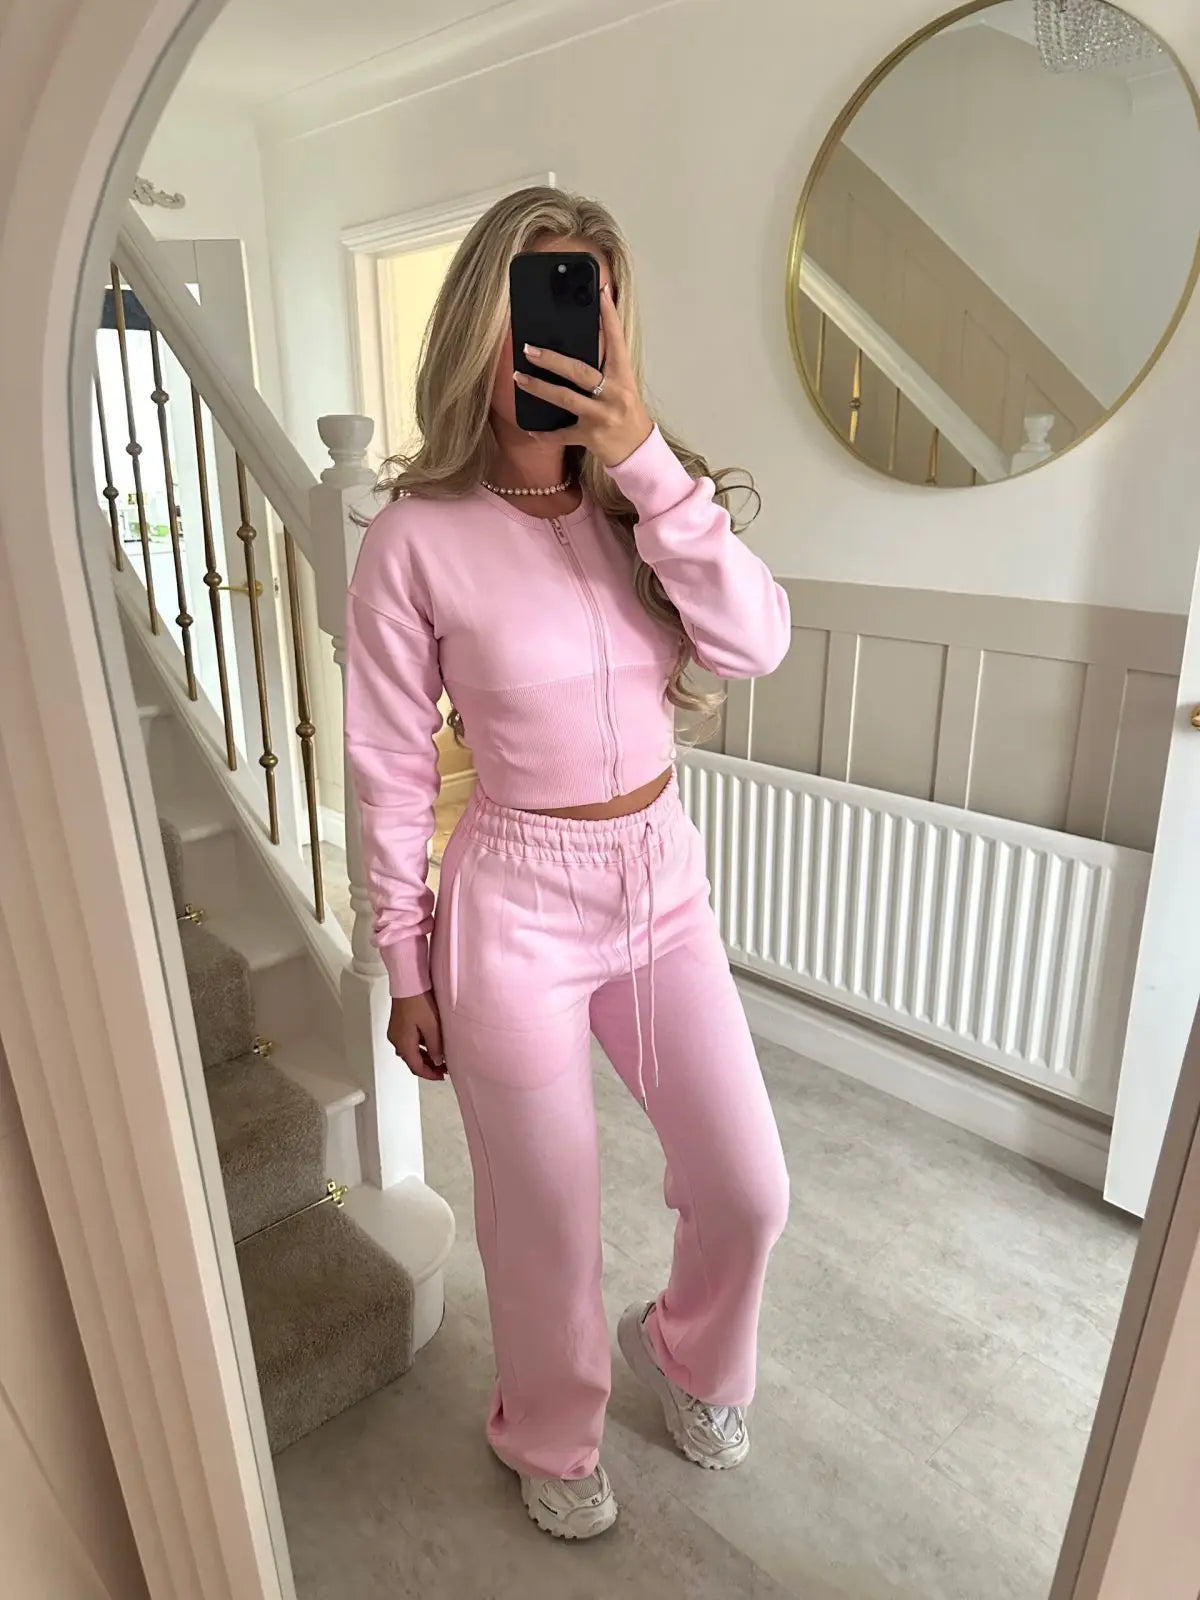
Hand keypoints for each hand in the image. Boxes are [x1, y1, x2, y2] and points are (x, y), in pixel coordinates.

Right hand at [388, 992, 445, 1080]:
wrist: (408, 983)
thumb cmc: (418, 1001)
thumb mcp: (432, 1027)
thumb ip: (435, 1047)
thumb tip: (437, 1061)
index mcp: (403, 1044)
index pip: (416, 1067)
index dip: (430, 1075)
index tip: (441, 1076)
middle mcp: (396, 1040)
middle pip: (412, 1061)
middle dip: (428, 1067)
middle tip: (443, 1069)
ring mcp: (396, 1032)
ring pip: (410, 1052)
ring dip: (424, 1057)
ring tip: (440, 1057)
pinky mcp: (398, 1025)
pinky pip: (409, 1042)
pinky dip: (420, 1047)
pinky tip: (431, 1045)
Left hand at [514, 284, 652, 468]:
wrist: (638, 451)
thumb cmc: (626, 413)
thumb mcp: (621, 386)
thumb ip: (604, 367)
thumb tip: (574, 344)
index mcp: (623, 376)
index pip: (616, 341)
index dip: (608, 316)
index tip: (600, 292)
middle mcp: (613, 394)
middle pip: (580, 372)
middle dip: (551, 359)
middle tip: (528, 348)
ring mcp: (601, 416)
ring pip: (566, 399)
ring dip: (539, 388)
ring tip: (519, 377)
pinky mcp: (591, 437)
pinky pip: (562, 434)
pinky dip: (545, 433)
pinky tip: (530, 428)